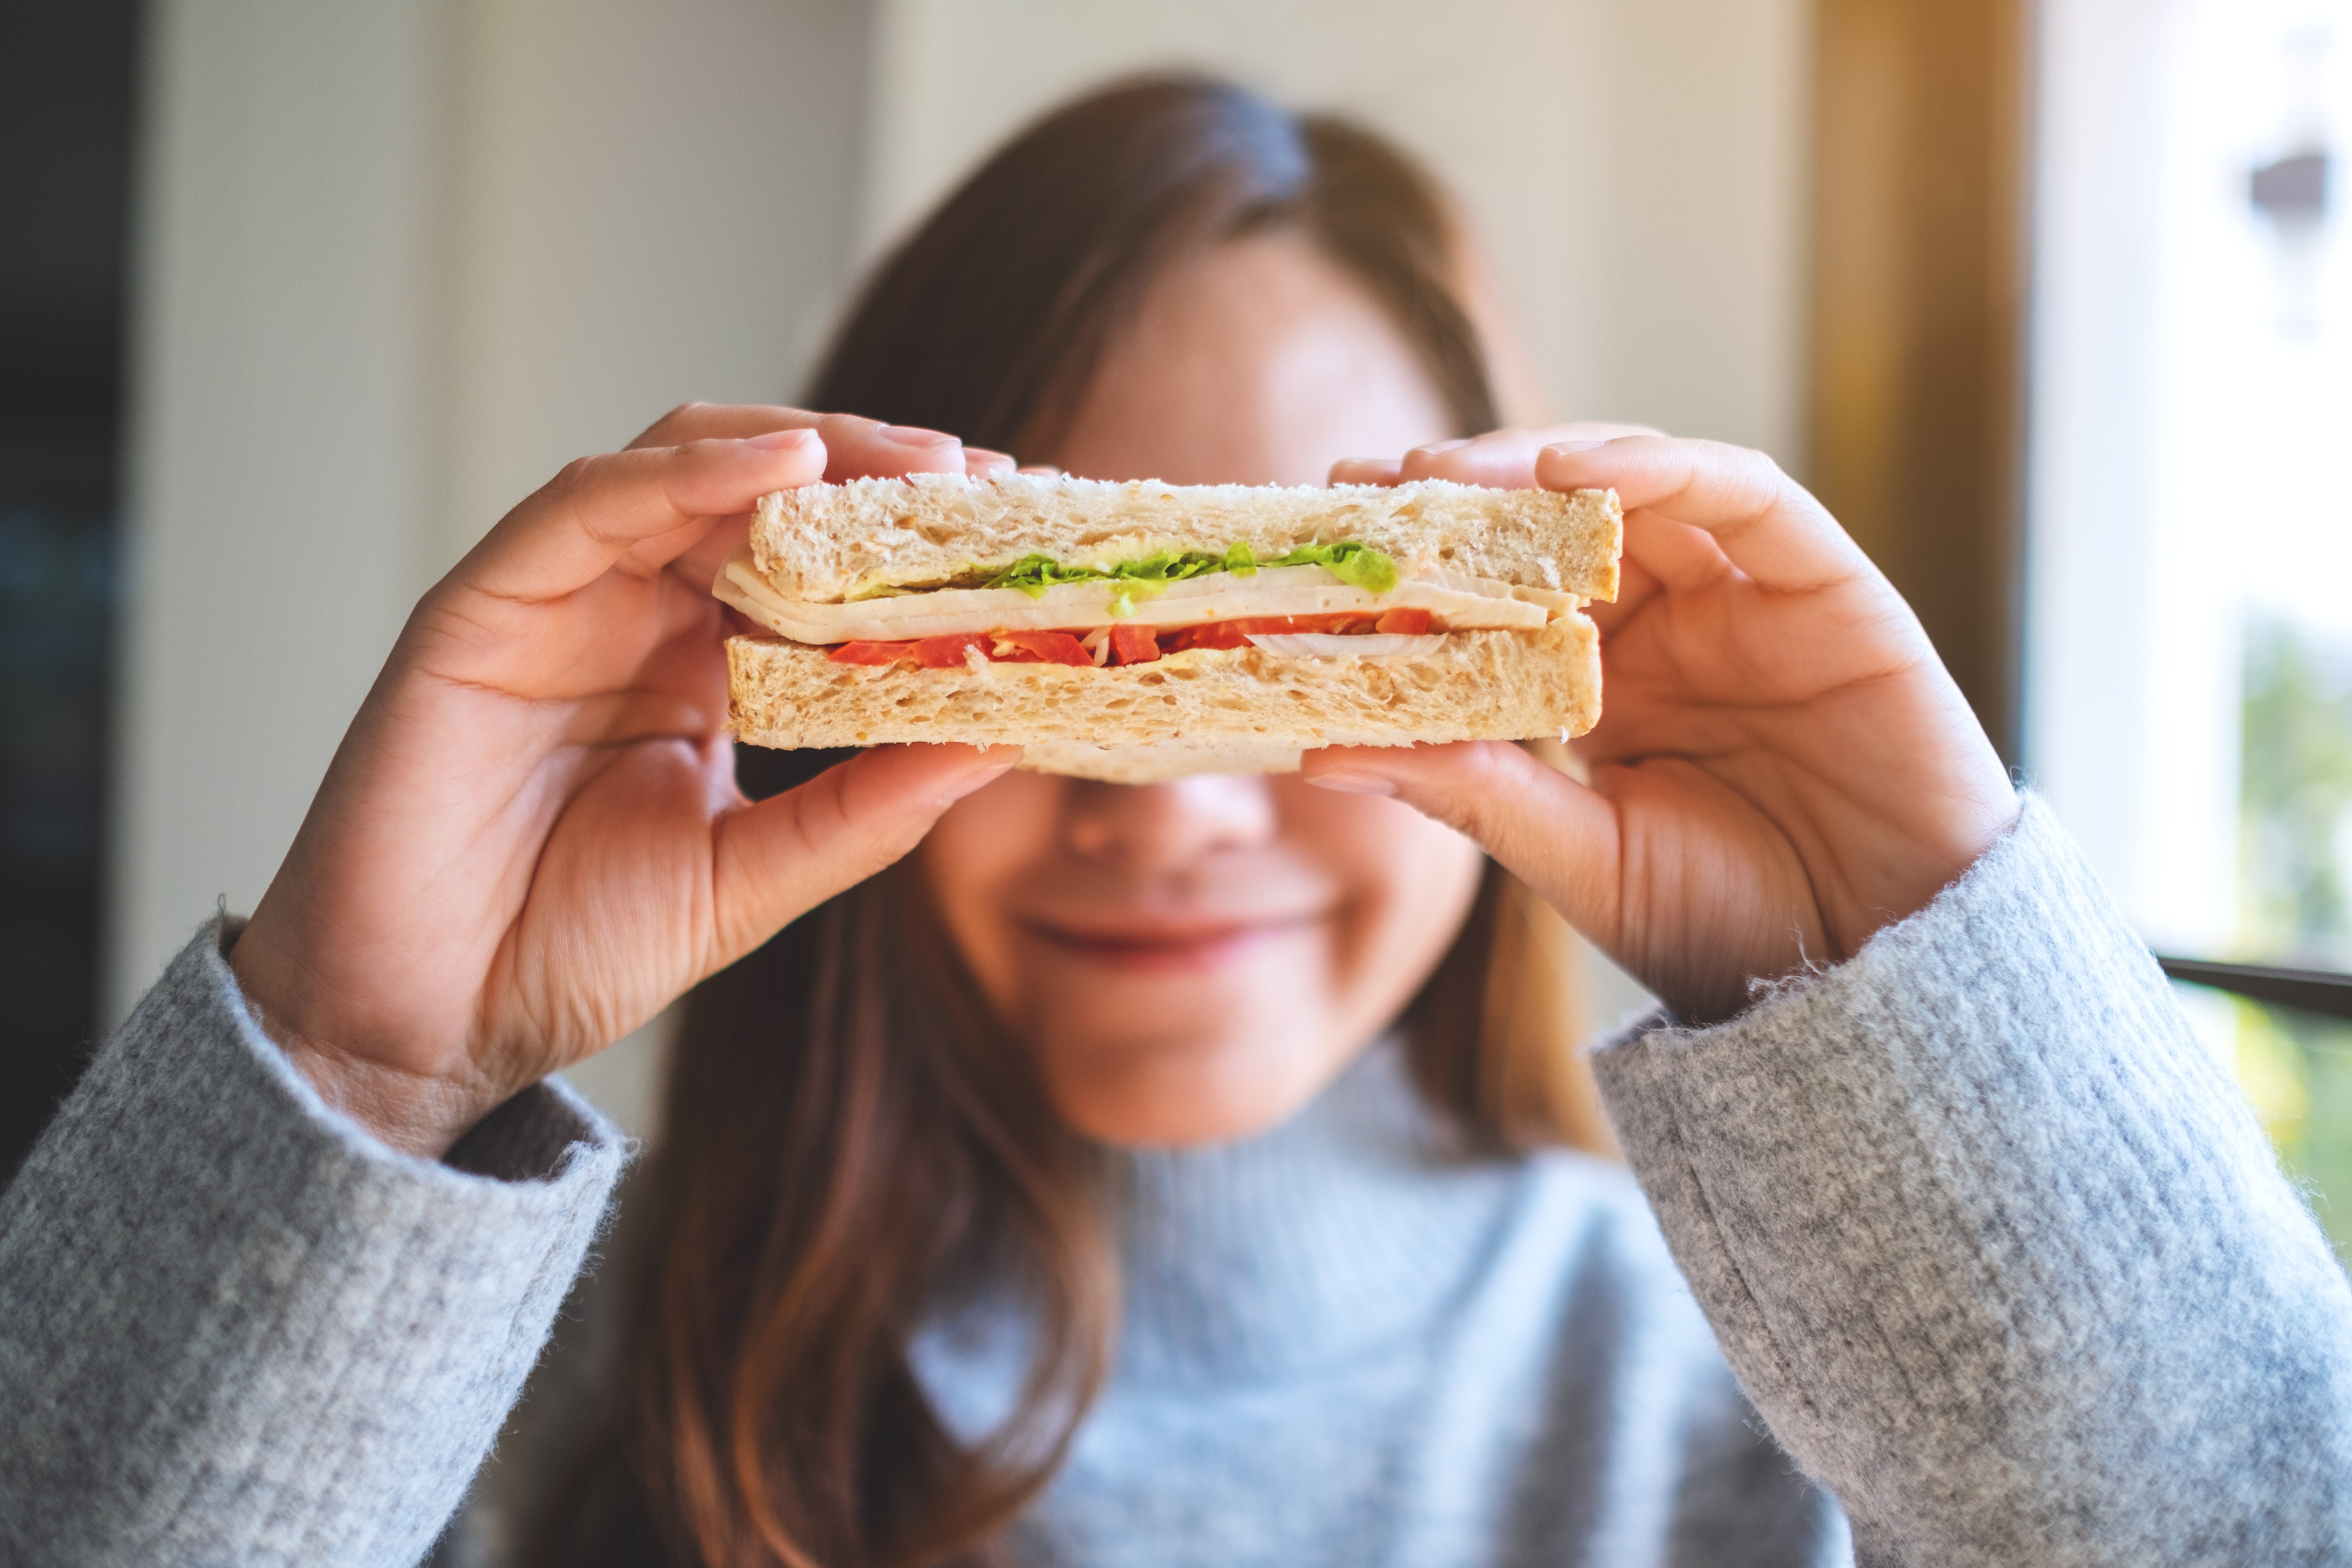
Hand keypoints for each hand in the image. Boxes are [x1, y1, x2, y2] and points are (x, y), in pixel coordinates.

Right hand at [229, 406, 1022, 1156]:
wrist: (426, 1023)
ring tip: (914, 461)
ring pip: (681, 466)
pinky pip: (584, 506)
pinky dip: (682, 474)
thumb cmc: (568, 947)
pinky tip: (782, 464)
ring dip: (803, 449)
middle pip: (760, 490)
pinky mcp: (480, 608)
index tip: (1015, 526)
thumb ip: (866, 810)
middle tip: (988, 476)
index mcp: (699, 666)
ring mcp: (556, 600)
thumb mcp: (754, 876)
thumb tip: (1001, 742)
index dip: (910, 534)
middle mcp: (631, 613)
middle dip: (877, 469)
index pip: (813, 559)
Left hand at [1312, 428, 2018, 1022]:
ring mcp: (1750, 602)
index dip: (1424, 551)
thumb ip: (1472, 791)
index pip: (1504, 590)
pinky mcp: (1831, 590)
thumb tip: (1321, 752)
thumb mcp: (1579, 857)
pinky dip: (1667, 466)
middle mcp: (1673, 628)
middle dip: (1467, 491)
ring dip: (1544, 462)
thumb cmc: (1729, 928)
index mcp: (1605, 684)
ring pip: (1642, 487)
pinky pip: (1749, 497)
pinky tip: (1580, 464)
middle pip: (1560, 521)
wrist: (1873, 982)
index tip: (1334, 525)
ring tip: (1453, 469)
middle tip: (1376, 478)